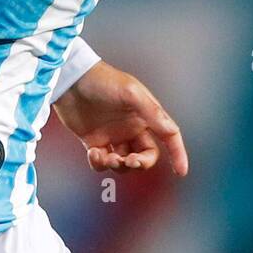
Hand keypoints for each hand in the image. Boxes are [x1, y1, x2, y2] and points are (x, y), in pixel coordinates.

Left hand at [51, 60, 188, 175]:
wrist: (71, 80)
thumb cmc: (103, 81)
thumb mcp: (131, 93)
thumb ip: (152, 112)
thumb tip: (172, 131)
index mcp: (145, 115)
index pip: (168, 136)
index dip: (178, 153)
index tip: (181, 172)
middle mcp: (132, 127)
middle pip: (145, 156)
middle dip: (140, 163)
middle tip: (129, 161)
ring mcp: (113, 136)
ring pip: (124, 163)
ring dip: (118, 165)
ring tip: (106, 156)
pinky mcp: (94, 142)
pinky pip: (102, 163)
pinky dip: (99, 164)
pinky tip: (93, 153)